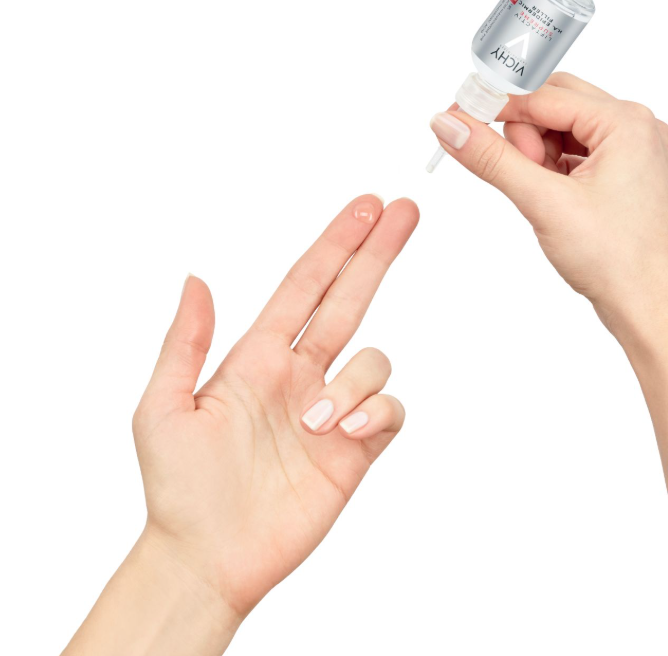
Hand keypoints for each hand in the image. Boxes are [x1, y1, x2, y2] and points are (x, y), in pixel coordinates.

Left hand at [133, 195, 418, 619]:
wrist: (209, 557)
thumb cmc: (179, 486)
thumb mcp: (164, 407)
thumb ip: (184, 342)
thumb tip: (196, 279)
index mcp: (259, 356)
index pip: (306, 284)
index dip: (336, 242)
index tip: (366, 207)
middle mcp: (302, 373)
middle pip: (351, 297)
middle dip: (378, 252)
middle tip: (406, 210)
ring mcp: (333, 408)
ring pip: (374, 361)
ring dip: (354, 383)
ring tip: (317, 424)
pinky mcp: (358, 447)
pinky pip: (391, 409)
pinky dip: (377, 411)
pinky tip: (347, 432)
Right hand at [430, 73, 667, 336]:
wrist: (652, 311)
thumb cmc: (617, 261)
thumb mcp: (543, 203)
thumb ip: (491, 159)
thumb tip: (450, 125)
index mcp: (627, 123)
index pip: (544, 96)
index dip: (498, 108)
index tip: (459, 118)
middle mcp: (638, 128)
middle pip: (556, 104)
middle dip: (524, 134)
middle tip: (515, 173)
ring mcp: (637, 152)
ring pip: (566, 130)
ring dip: (539, 154)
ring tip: (542, 197)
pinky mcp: (630, 175)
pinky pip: (580, 154)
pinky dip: (555, 170)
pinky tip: (553, 200)